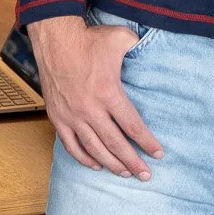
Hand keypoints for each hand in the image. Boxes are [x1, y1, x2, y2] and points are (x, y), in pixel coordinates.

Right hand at [28, 14, 163, 179]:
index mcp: (109, 93)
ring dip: (111, 164)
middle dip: (133, 162)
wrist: (54, 39)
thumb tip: (153, 49)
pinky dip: (84, 158)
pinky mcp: (58, 117)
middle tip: (146, 175)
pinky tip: (96, 165)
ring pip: (94, 148)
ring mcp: (72, 116)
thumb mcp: (120, 38)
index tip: (158, 154)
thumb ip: (139, 47)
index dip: (147, 143)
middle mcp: (90, 109)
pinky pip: (71, 145)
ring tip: (125, 174)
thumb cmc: (88, 40)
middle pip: (116, 143)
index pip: (133, 126)